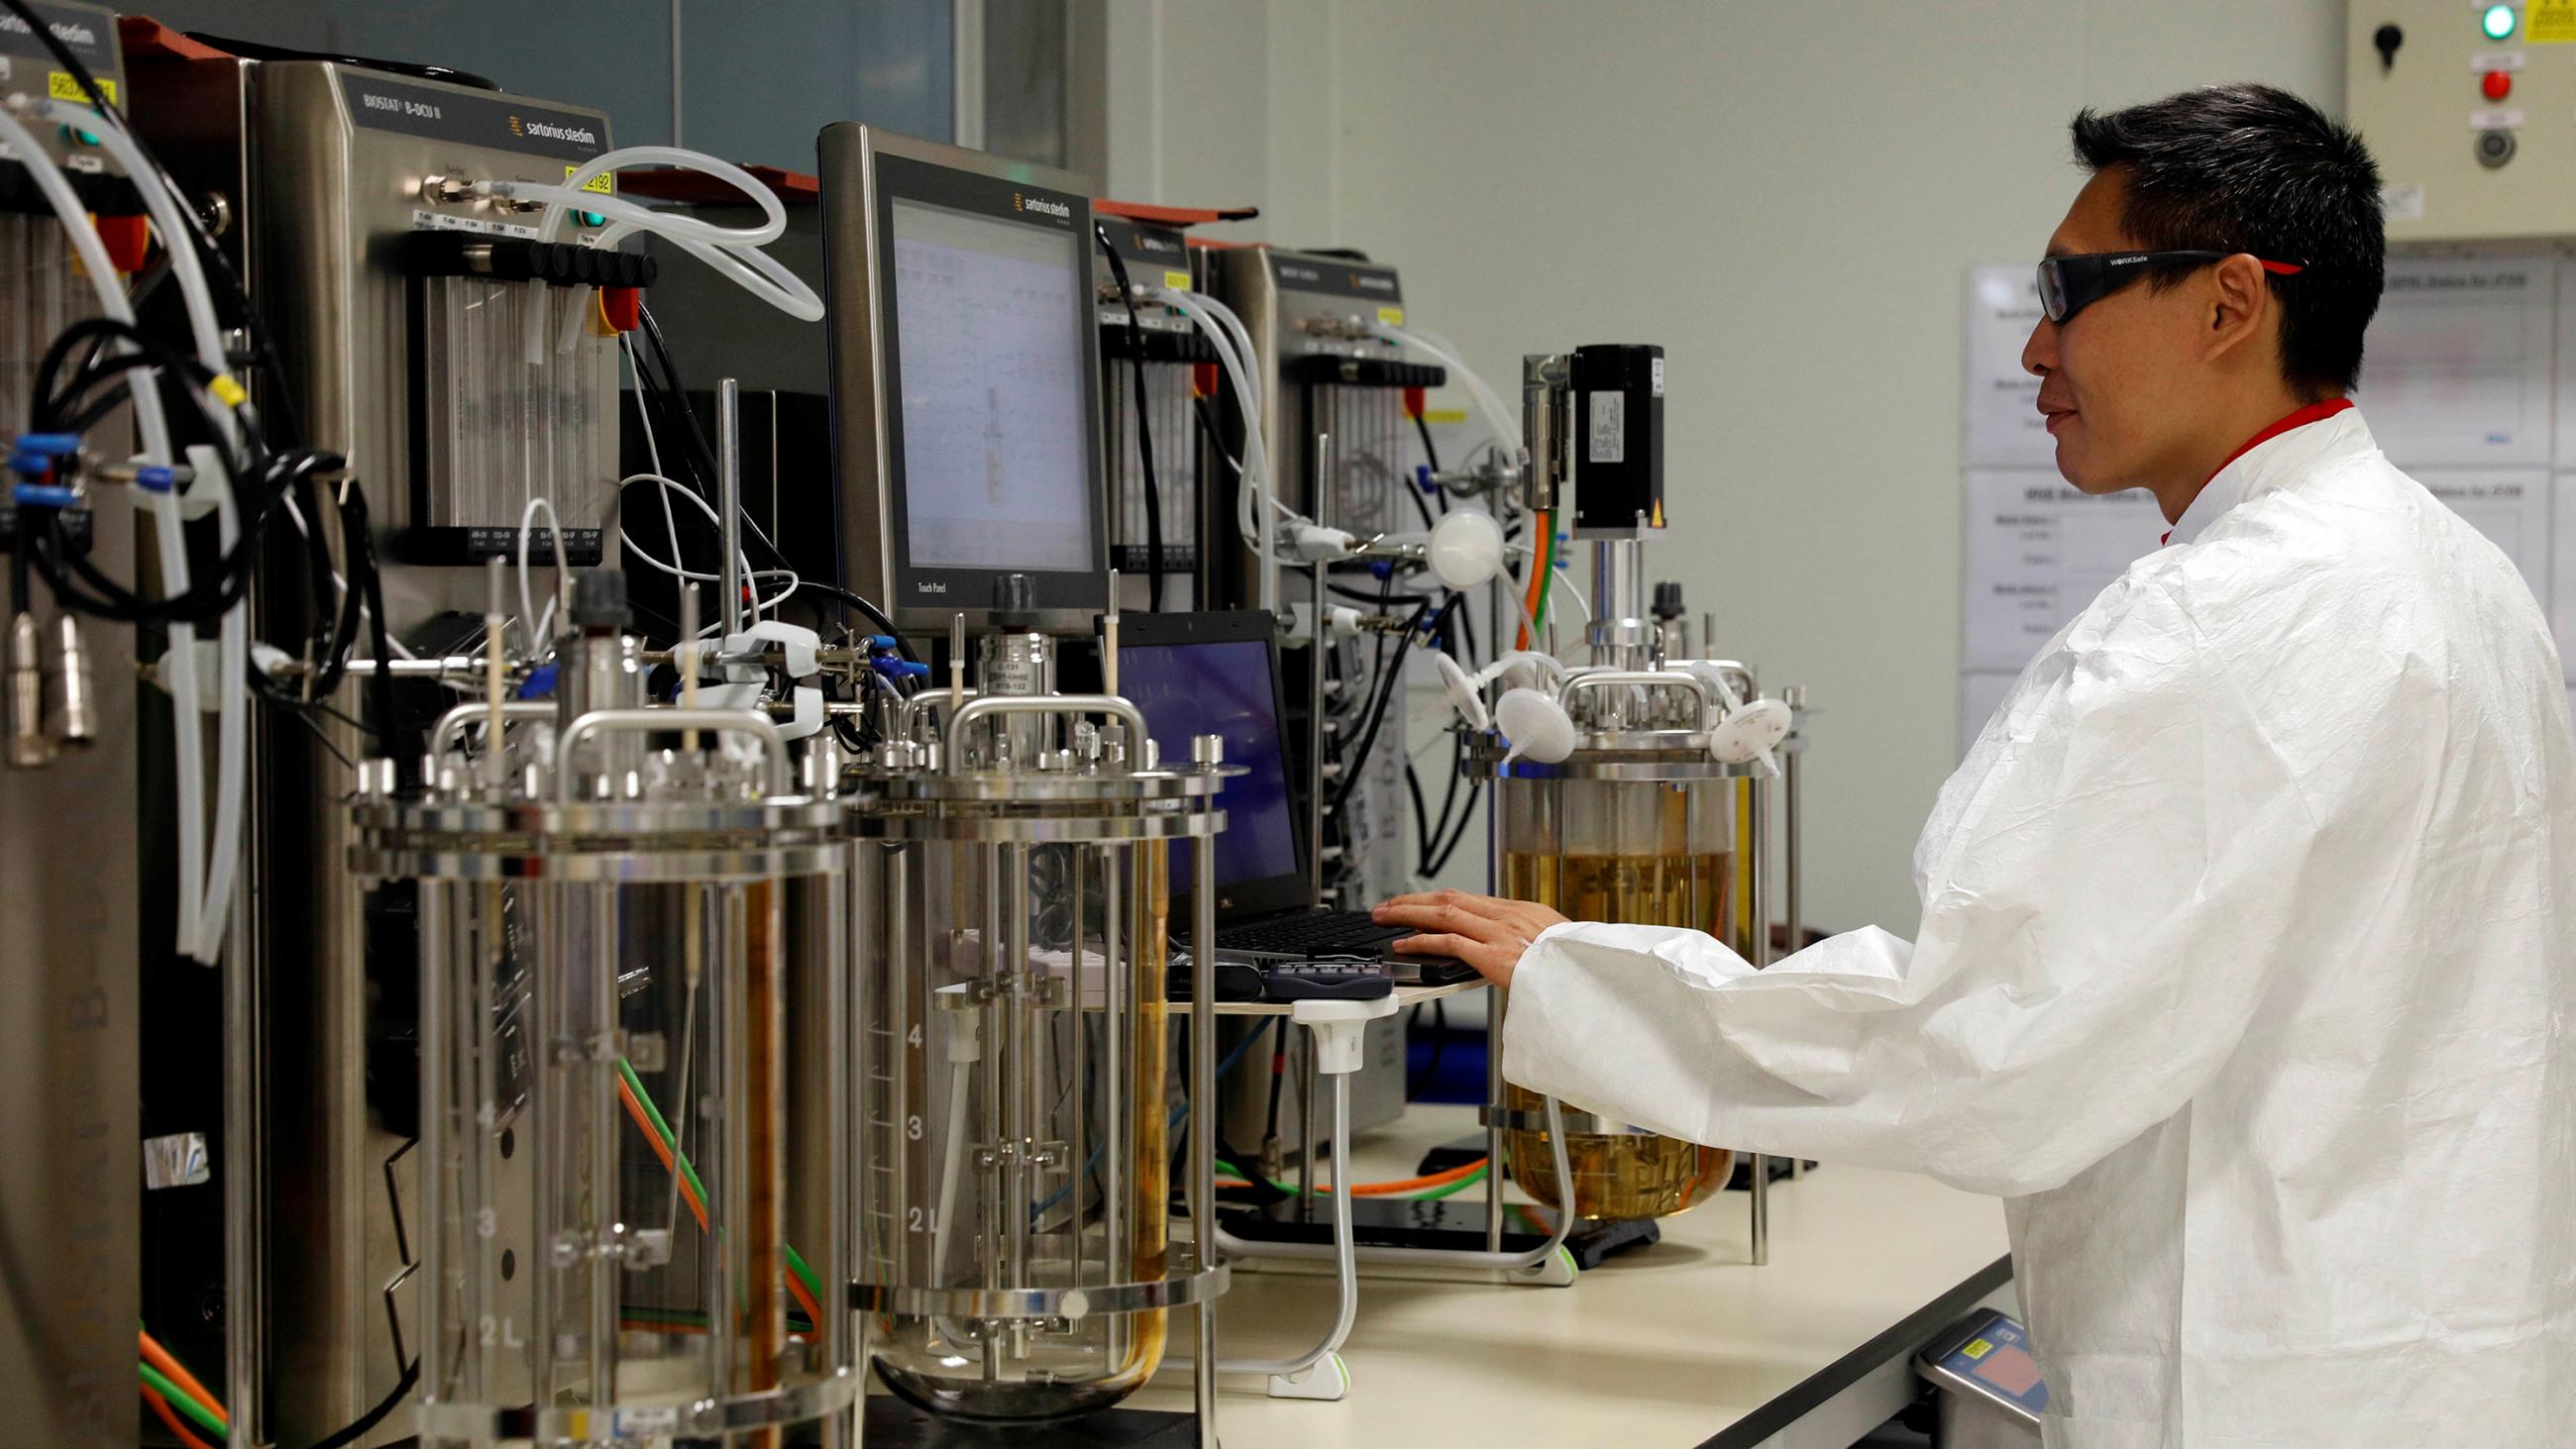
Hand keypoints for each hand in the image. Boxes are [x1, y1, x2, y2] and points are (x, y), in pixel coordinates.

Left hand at [1373, 890, 1570, 988]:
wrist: (1594, 976)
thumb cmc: (1578, 967)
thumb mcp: (1555, 946)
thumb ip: (1529, 944)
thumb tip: (1514, 954)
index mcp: (1521, 912)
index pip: (1469, 899)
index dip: (1438, 899)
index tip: (1419, 902)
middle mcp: (1508, 916)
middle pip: (1450, 898)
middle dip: (1414, 900)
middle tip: (1389, 904)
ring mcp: (1500, 934)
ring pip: (1444, 913)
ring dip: (1410, 914)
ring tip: (1387, 917)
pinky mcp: (1494, 955)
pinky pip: (1450, 942)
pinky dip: (1423, 941)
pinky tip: (1405, 943)